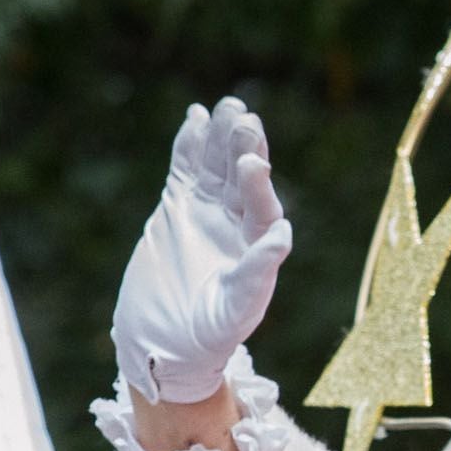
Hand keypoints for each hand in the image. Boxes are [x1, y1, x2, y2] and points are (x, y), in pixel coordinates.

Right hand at [112, 98, 290, 411]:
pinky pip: (186, 171)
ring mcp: (207, 214)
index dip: (258, 185)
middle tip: (244, 116)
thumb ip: (257, 272)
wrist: (166, 343)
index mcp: (259, 249)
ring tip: (226, 106)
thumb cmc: (208, 335)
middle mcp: (238, 226)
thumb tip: (284, 235)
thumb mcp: (235, 308)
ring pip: (217, 168)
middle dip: (244, 148)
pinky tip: (195, 118)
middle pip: (244, 179)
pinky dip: (189, 146)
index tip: (252, 161)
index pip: (263, 208)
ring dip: (221, 138)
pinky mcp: (177, 210)